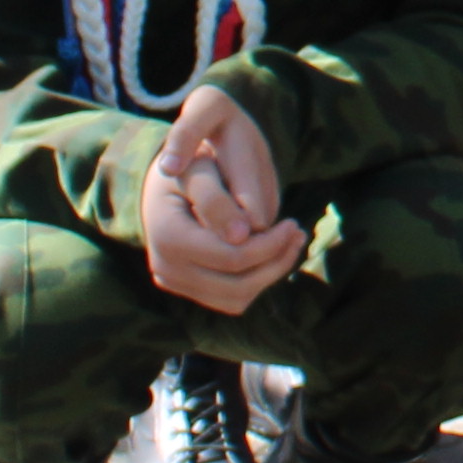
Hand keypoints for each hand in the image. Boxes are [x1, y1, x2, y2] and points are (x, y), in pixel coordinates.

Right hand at [139, 85, 302, 315]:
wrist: (167, 178)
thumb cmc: (190, 163)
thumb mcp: (203, 168)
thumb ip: (219, 199)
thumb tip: (244, 233)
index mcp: (168, 236)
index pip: (233, 257)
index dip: (271, 245)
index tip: (292, 223)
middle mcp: (165, 266)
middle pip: (237, 286)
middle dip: (274, 262)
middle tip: (297, 234)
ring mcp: (172, 281)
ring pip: (236, 299)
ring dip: (269, 275)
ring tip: (290, 242)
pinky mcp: (186, 287)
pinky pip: (229, 299)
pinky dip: (254, 280)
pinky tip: (271, 252)